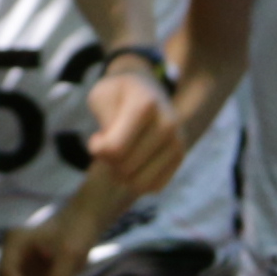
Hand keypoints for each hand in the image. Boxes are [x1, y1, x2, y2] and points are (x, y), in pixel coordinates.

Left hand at [80, 65, 183, 201]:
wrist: (147, 89)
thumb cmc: (118, 95)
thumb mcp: (100, 97)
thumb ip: (103, 123)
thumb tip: (112, 153)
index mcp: (146, 105)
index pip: (114, 149)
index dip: (96, 149)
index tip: (97, 137)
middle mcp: (167, 124)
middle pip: (124, 168)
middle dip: (108, 161)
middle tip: (109, 145)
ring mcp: (177, 142)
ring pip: (139, 183)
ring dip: (122, 175)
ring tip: (121, 155)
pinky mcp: (179, 158)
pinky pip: (152, 186)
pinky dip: (137, 179)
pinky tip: (135, 161)